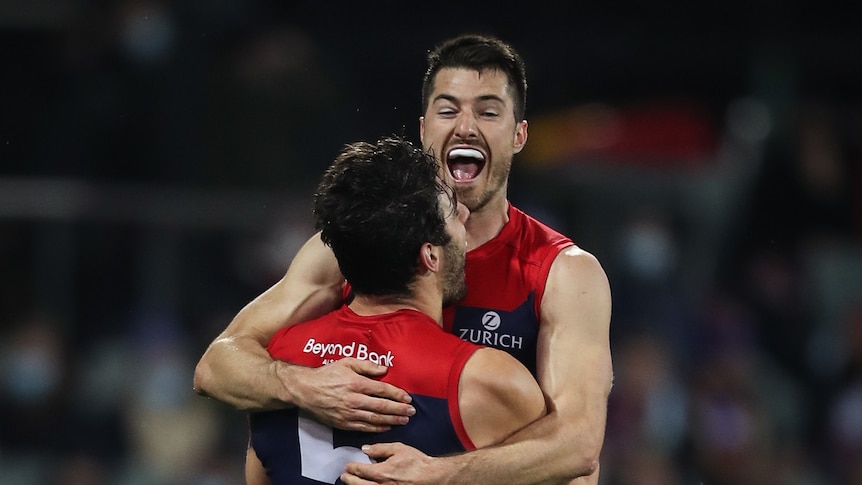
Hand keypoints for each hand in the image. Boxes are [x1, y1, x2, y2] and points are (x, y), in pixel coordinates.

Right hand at [290, 358, 414, 431]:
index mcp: (356, 383)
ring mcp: (349, 413)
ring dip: (392, 420)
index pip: (383, 390)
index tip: (408, 398)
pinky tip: (387, 427)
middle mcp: (354, 400)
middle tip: (411, 412)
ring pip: (375, 419)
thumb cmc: (327, 374)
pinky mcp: (343, 423)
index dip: (397, 394)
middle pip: (382, 406)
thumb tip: (384, 369)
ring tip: (404, 420)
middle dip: (399, 410)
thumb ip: (367, 365)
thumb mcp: (347, 362)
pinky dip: (377, 428)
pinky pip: (364, 427)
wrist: (306, 390)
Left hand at [340, 443, 443, 484]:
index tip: (348, 466)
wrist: (431, 476)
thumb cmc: (417, 462)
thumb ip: (380, 448)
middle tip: (344, 476)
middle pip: (359, 484)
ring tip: (352, 483)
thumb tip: (366, 449)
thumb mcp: (399, 449)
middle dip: (349, 479)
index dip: (352, 468)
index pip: (361, 471)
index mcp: (382, 472)